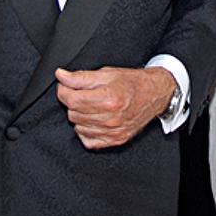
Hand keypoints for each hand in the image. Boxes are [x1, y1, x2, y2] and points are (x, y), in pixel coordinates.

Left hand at [55, 66, 174, 149]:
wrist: (154, 94)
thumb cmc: (133, 83)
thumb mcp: (107, 73)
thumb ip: (81, 77)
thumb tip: (61, 76)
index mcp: (109, 98)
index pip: (72, 100)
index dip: (63, 91)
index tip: (66, 85)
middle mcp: (111, 118)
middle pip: (73, 113)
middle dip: (74, 102)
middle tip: (84, 93)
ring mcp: (113, 131)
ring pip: (78, 127)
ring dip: (80, 116)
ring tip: (93, 106)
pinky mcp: (115, 140)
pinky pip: (87, 141)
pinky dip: (87, 130)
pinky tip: (95, 119)